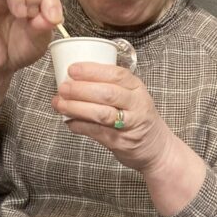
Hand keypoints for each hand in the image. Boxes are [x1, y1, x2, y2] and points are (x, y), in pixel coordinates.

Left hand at [53, 63, 206, 214]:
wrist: (157, 148)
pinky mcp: (121, 142)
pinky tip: (69, 121)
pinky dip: (80, 126)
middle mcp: (137, 105)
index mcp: (137, 88)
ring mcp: (130, 125)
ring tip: (60, 104)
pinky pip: (97, 132)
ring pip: (102, 114)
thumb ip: (110, 86)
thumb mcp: (132, 96)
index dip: (93, 71)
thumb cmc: (137, 117)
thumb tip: (73, 79)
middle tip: (63, 87)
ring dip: (77, 108)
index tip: (72, 69)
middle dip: (81, 89)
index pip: (116, 74)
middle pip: (108, 94)